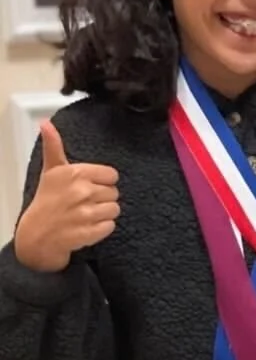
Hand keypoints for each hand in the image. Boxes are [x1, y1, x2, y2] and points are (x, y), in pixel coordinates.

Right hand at [13, 120, 119, 272]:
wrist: (35, 236)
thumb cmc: (47, 200)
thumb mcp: (51, 171)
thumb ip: (54, 146)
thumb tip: (46, 123)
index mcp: (76, 173)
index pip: (112, 175)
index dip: (102, 182)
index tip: (88, 187)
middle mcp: (82, 191)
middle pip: (114, 193)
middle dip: (102, 199)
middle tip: (83, 203)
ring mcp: (86, 213)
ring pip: (115, 209)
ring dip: (103, 214)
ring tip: (86, 215)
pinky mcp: (90, 232)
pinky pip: (111, 226)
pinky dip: (101, 228)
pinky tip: (87, 227)